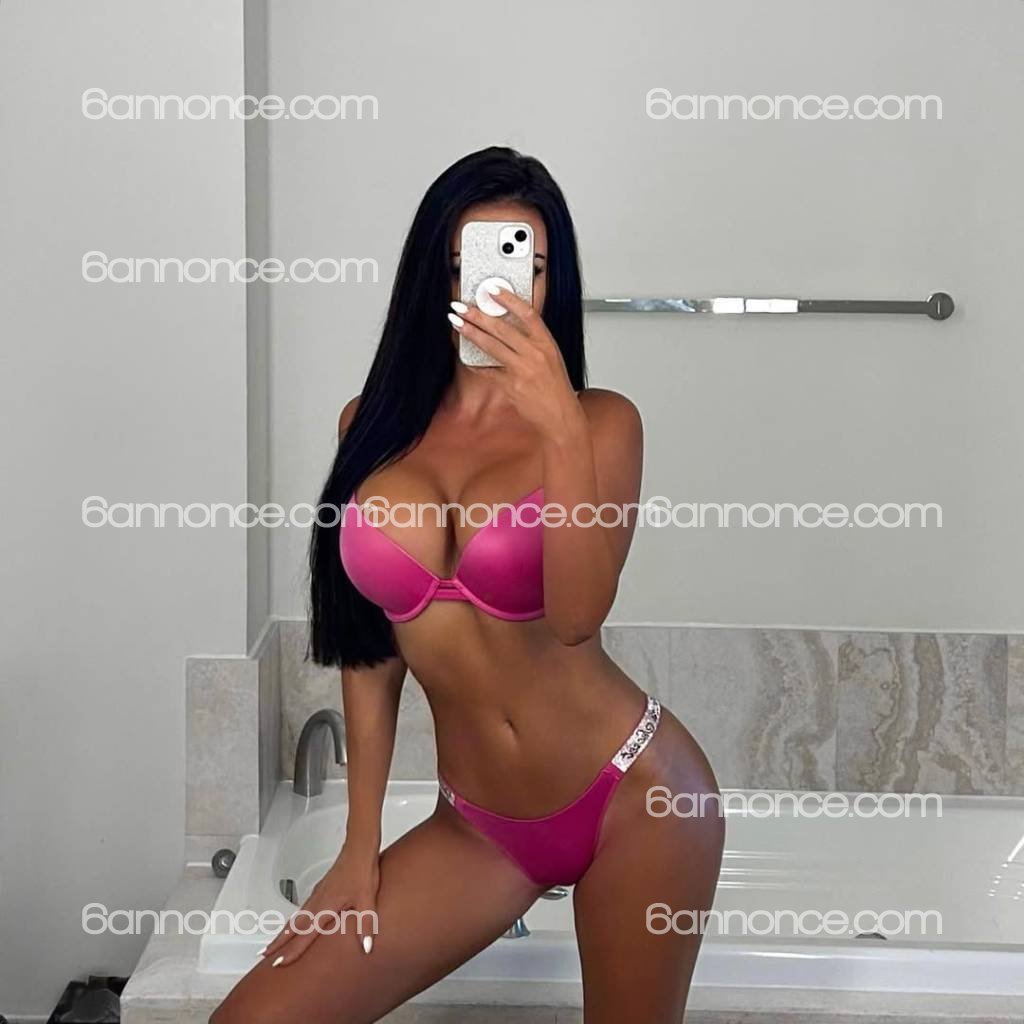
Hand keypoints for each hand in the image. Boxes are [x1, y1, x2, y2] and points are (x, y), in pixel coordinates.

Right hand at [259, 843, 379, 966]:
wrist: (359, 846)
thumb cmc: (362, 869)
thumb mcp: (367, 899)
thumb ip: (366, 924)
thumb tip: (367, 946)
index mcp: (325, 907)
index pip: (304, 935)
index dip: (291, 951)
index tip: (277, 963)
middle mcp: (317, 901)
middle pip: (293, 927)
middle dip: (278, 942)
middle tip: (264, 955)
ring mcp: (317, 894)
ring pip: (296, 917)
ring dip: (284, 932)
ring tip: (275, 943)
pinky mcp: (321, 888)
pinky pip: (303, 908)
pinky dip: (294, 920)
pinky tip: (298, 922)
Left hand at [449, 285, 582, 436]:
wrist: (561, 416)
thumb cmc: (556, 388)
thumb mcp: (551, 358)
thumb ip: (532, 343)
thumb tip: (507, 328)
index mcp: (547, 344)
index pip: (528, 314)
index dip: (509, 299)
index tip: (492, 290)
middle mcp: (536, 354)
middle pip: (502, 328)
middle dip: (478, 315)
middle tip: (461, 307)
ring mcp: (523, 370)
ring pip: (491, 346)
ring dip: (471, 333)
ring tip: (457, 323)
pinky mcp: (511, 386)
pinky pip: (488, 371)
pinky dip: (475, 364)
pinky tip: (465, 357)